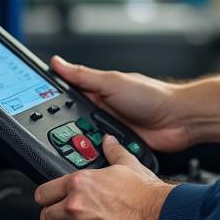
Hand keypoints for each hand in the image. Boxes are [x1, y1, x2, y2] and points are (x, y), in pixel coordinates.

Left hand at [35, 135, 173, 219]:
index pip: (42, 193)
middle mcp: (75, 206)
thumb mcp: (129, 165)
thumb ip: (113, 151)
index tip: (52, 201)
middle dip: (55, 218)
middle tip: (68, 218)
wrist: (163, 219)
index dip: (48, 197)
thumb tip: (108, 141)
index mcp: (80, 183)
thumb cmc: (148, 195)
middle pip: (45, 217)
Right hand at [51, 56, 196, 153]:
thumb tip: (57, 62)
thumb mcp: (112, 82)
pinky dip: (102, 157)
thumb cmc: (152, 95)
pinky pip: (104, 156)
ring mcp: (112, 130)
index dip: (53, 106)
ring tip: (94, 144)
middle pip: (74, 126)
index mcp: (98, 93)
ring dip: (89, 146)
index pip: (67, 99)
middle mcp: (103, 112)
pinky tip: (103, 157)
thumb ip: (83, 76)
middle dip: (72, 132)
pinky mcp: (120, 148)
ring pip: (87, 144)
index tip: (39, 113)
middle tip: (77, 132)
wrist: (180, 119)